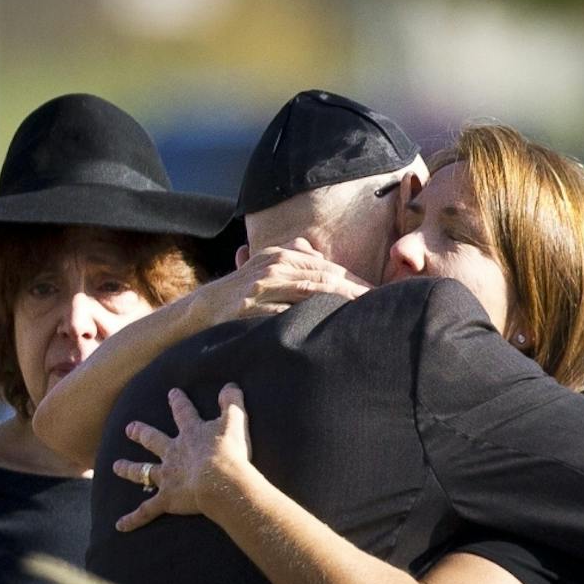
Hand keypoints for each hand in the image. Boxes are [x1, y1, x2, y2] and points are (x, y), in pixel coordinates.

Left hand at [114, 385, 257, 532]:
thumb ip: (231, 402)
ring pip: (142, 472)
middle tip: (129, 428)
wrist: (220, 481)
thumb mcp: (235, 421)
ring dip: (129, 469)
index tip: (172, 392)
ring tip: (116, 467)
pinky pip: (146, 511)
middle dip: (141, 433)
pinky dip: (133, 519)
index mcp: (190, 434)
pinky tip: (120, 526)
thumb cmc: (229, 452)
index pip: (182, 413)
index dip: (178, 401)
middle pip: (153, 440)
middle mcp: (173, 453)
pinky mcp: (166, 499)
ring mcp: (167, 477)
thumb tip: (230, 386)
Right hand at [205, 239, 370, 324]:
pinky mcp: (252, 308)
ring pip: (310, 291)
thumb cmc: (241, 292)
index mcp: (282, 255)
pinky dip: (308, 319)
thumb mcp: (266, 266)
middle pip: (325, 277)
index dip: (354, 280)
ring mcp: (263, 286)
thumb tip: (316, 254)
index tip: (378, 294)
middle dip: (355, 290)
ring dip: (339, 301)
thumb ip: (292, 256)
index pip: (327, 267)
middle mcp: (275, 265)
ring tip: (363, 313)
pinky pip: (285, 314)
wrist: (203, 309)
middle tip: (381, 304)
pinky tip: (328, 328)